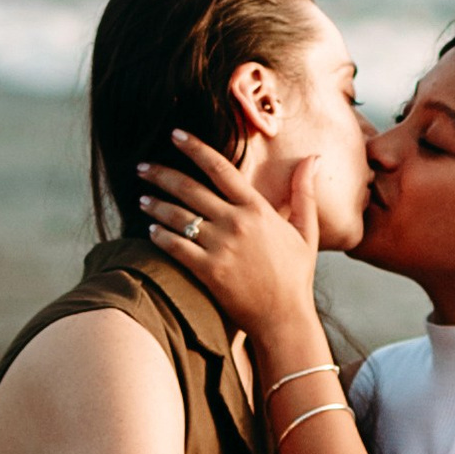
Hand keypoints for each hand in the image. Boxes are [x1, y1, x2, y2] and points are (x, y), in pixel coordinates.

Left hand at [137, 129, 324, 341]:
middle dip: (162, 174)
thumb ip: (304, 192)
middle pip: (190, 188)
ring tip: (141, 198)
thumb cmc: (295, 275)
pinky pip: (176, 247)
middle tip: (141, 166)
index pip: (220, 168)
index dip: (195, 148)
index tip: (175, 135)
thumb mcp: (306, 230)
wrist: (284, 319)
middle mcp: (236, 222)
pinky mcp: (208, 271)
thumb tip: (313, 158)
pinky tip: (149, 231)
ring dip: (155, 205)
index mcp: (257, 208)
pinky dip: (160, 237)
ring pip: (178, 217)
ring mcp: (221, 247)